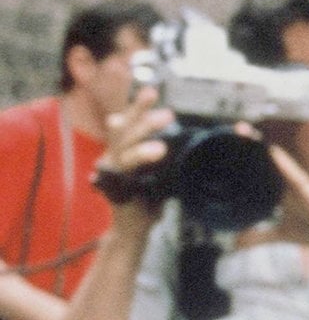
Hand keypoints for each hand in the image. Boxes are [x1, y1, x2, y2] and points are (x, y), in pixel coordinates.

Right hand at [95, 87, 172, 226]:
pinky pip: (126, 169)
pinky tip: (157, 154)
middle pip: (122, 130)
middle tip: (168, 114)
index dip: (138, 107)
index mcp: (122, 149)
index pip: (128, 122)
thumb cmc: (148, 200)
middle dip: (141, 117)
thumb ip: (164, 156)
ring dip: (143, 143)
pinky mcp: (114, 186)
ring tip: (162, 145)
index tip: (151, 90)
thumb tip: (186, 140)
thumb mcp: (160, 173)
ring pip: (123, 149)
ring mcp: (111, 170)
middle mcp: (112, 155)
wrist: (134, 229)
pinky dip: (142, 160)